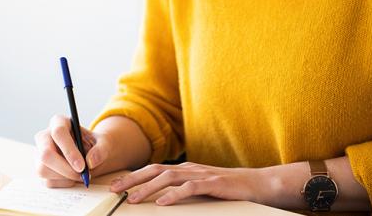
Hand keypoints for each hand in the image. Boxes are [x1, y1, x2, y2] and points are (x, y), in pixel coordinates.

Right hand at [34, 114, 110, 186]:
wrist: (90, 154)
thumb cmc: (94, 145)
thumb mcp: (103, 143)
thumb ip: (101, 149)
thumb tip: (91, 161)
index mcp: (59, 122)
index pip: (58, 133)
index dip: (69, 151)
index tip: (82, 166)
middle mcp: (45, 136)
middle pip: (45, 154)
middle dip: (64, 169)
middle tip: (82, 175)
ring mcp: (40, 153)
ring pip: (43, 169)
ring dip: (65, 177)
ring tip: (80, 175)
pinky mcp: (41, 168)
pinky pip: (48, 181)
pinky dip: (63, 183)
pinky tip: (73, 177)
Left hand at [109, 162, 266, 205]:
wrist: (256, 183)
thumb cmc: (226, 188)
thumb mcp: (199, 186)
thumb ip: (180, 188)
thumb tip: (158, 196)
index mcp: (183, 169)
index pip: (152, 170)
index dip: (133, 176)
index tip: (116, 185)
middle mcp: (188, 169)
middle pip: (154, 170)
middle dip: (133, 179)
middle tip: (114, 189)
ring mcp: (200, 175)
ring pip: (168, 178)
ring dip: (148, 188)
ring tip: (133, 198)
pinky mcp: (213, 184)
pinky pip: (189, 188)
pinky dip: (174, 194)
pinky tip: (163, 202)